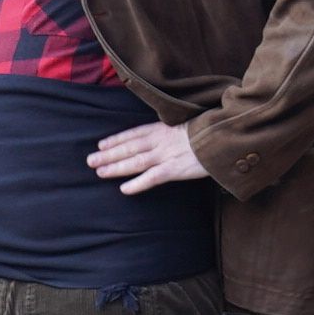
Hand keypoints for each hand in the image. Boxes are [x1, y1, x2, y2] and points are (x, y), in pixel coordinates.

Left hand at [88, 120, 208, 193]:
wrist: (223, 135)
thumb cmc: (208, 131)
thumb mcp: (187, 125)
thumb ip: (173, 131)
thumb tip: (164, 137)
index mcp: (163, 129)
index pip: (134, 133)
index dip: (116, 139)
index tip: (101, 144)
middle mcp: (160, 141)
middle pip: (129, 148)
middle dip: (109, 154)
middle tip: (90, 160)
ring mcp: (166, 155)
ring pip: (135, 162)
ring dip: (116, 167)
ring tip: (100, 172)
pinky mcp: (175, 169)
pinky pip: (152, 177)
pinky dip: (137, 183)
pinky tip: (124, 189)